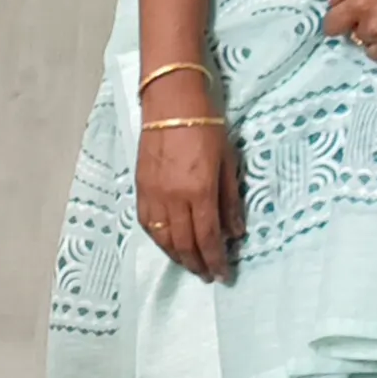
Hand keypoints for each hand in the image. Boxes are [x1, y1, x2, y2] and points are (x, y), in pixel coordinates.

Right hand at [134, 113, 242, 283]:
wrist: (171, 102)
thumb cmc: (206, 125)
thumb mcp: (227, 161)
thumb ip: (230, 200)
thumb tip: (236, 232)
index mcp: (199, 191)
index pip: (208, 238)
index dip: (216, 260)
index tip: (224, 274)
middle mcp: (174, 198)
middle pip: (185, 244)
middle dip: (198, 264)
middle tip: (208, 275)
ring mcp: (154, 195)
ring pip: (164, 239)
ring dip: (178, 257)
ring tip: (190, 265)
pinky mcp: (141, 188)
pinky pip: (148, 225)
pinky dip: (159, 241)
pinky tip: (168, 244)